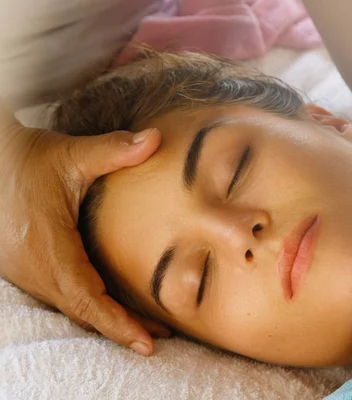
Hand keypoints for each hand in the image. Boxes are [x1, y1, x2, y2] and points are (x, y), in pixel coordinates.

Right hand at [0, 120, 168, 355]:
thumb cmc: (28, 159)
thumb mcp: (70, 154)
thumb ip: (113, 150)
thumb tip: (155, 138)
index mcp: (47, 245)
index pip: (84, 297)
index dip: (115, 322)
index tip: (145, 342)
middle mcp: (33, 266)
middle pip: (81, 311)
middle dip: (119, 328)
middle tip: (159, 338)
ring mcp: (26, 270)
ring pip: (70, 307)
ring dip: (104, 320)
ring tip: (145, 329)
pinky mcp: (26, 267)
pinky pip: (60, 296)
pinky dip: (88, 307)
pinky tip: (111, 307)